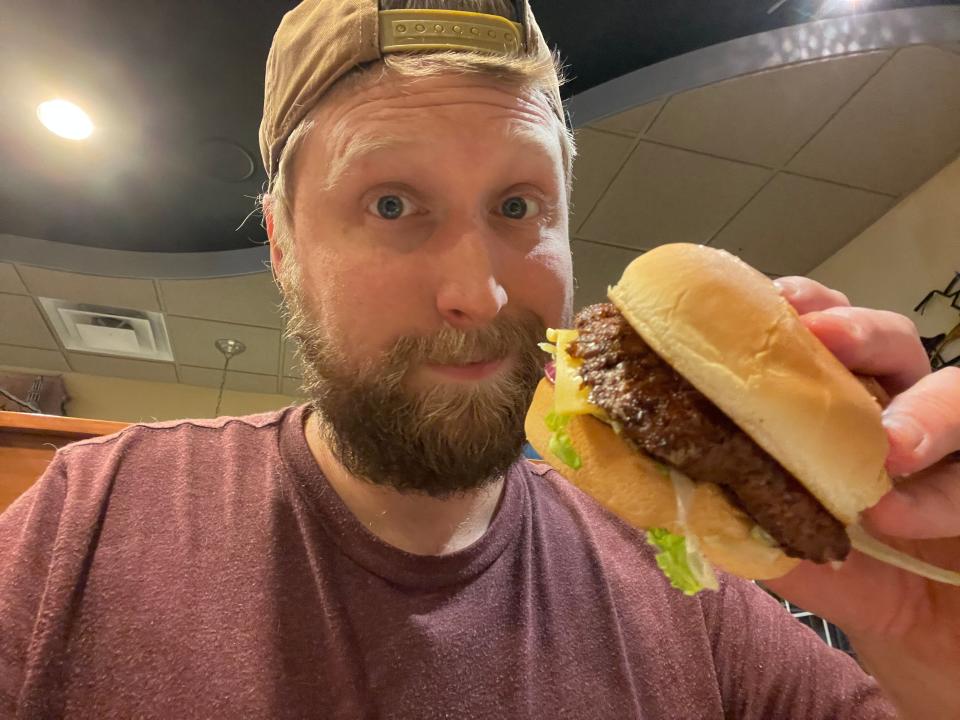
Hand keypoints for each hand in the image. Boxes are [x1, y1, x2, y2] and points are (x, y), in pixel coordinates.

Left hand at [761, 277, 959, 711]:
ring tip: (887, 447)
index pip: (830, 339)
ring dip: (924, 411)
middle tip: (821, 338)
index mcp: (847, 414)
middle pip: (894, 344)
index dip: (804, 309)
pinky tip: (900, 516)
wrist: (933, 650)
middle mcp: (906, 415)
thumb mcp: (799, 556)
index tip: (768, 301)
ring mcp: (957, 452)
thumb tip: (686, 498)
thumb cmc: (864, 583)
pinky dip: (945, 490)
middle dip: (859, 332)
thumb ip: (755, 525)